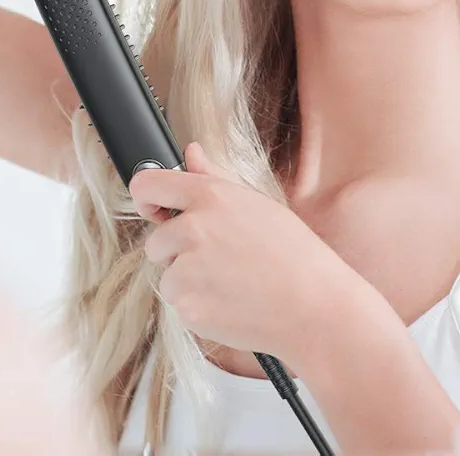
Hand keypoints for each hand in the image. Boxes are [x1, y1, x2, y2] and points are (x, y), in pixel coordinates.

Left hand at [128, 141, 343, 361]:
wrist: (313, 307)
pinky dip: (200, 307)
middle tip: (220, 259)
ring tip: (232, 282)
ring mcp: (187, 270)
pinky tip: (231, 302)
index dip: (146, 198)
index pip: (146, 185)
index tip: (155, 210)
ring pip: (167, 276)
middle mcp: (192, 229)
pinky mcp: (188, 307)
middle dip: (177, 252)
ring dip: (189, 282)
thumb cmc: (292, 253)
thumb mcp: (255, 203)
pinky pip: (181, 305)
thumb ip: (213, 177)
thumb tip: (191, 152)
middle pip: (155, 241)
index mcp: (209, 196)